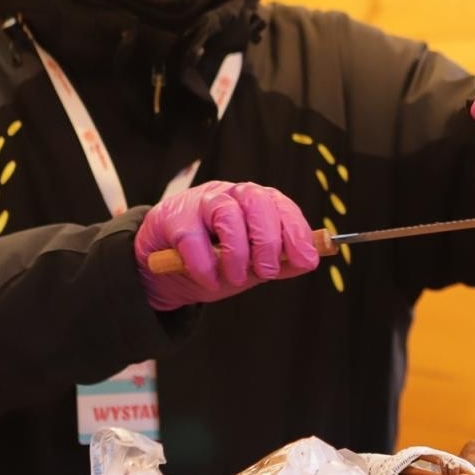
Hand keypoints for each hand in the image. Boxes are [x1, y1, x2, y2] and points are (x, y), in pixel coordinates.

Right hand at [134, 181, 318, 311]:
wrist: (165, 269)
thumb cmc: (215, 260)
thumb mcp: (252, 266)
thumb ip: (280, 263)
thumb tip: (309, 260)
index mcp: (255, 203)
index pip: (282, 205)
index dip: (297, 232)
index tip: (307, 260)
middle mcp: (231, 195)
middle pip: (257, 201)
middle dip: (267, 240)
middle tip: (266, 272)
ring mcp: (200, 202)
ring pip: (226, 213)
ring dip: (236, 252)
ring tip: (235, 278)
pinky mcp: (172, 216)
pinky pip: (191, 236)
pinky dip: (203, 264)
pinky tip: (209, 280)